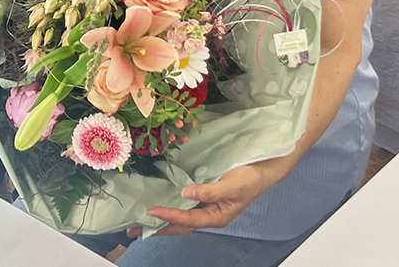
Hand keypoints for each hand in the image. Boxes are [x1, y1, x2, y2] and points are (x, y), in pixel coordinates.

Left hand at [138, 159, 288, 236]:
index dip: (169, 216)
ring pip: (181, 218)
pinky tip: (162, 206)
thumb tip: (185, 193)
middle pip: (180, 225)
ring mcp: (208, 208)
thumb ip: (209, 190)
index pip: (188, 219)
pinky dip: (172, 209)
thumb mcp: (231, 185)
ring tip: (142, 222)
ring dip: (162, 220)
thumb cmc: (250, 178)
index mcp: (217, 216)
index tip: (152, 212)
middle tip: (135, 229)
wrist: (264, 169)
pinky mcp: (206, 198)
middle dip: (158, 228)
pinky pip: (186, 208)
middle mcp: (210, 215)